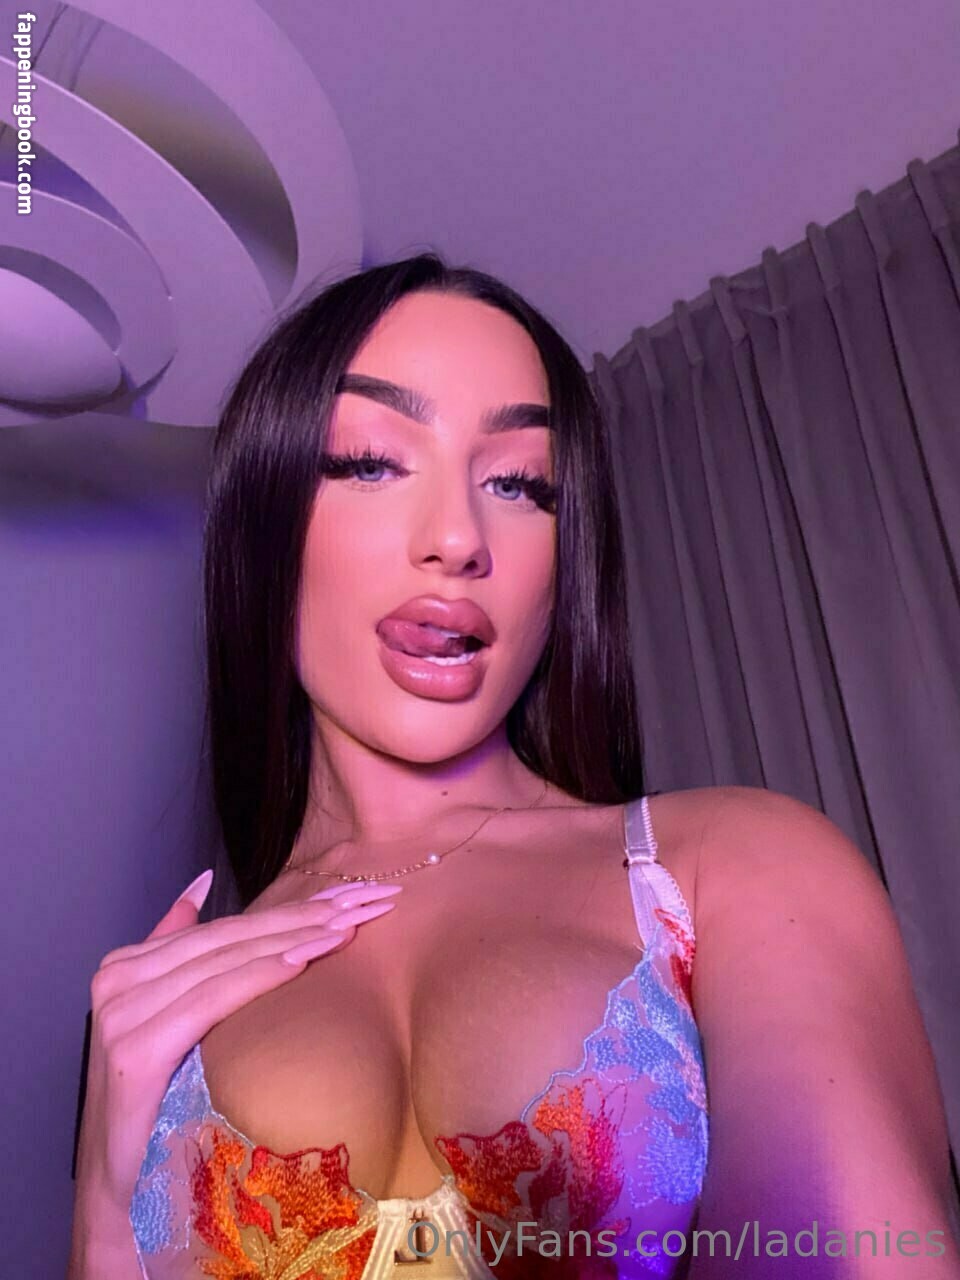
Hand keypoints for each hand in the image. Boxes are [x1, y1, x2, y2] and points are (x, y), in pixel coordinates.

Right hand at [74, 873, 401, 1218]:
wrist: (120, 1189)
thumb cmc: (156, 1106)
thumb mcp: (165, 1018)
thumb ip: (176, 950)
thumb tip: (201, 882)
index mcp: (127, 965)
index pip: (223, 927)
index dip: (289, 907)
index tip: (347, 892)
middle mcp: (119, 981)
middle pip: (229, 938)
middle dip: (302, 915)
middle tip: (362, 898)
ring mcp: (122, 1014)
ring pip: (226, 962)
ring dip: (293, 939)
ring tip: (345, 925)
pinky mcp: (135, 1051)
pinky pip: (210, 1000)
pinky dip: (258, 976)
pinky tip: (301, 960)